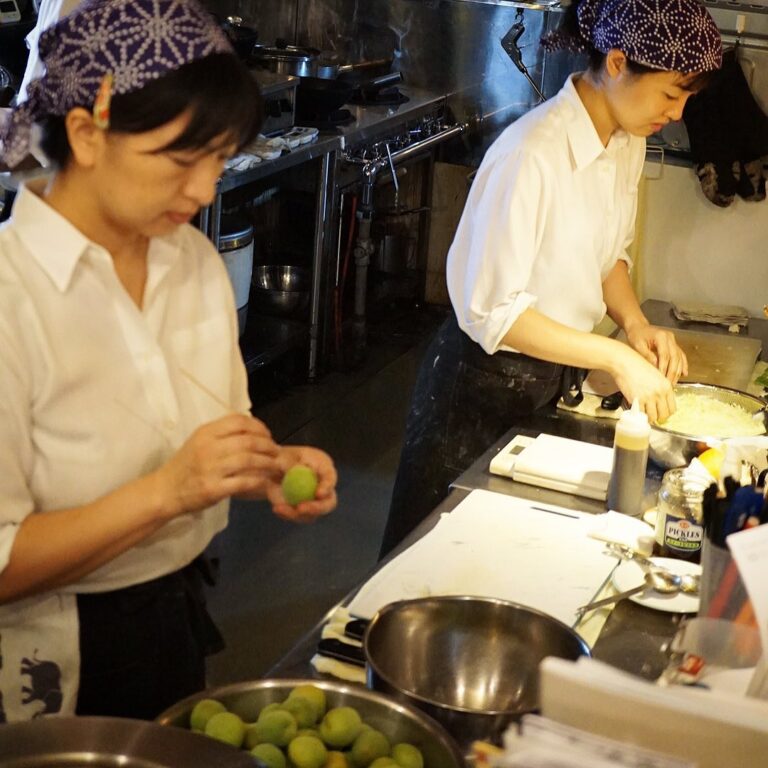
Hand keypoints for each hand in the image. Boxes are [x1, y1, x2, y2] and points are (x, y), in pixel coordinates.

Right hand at [154, 414, 280, 517]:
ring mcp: (211, 469)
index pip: (239, 421)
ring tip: (275, 465)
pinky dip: (259, 480)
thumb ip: (222, 434)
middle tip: (276, 451)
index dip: (259, 427)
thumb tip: (253, 431)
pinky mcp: (214, 489)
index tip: (267, 435)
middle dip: (268, 445)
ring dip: (267, 462)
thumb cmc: (186, 465)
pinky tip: (265, 480)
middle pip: (248, 440)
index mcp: (206, 432)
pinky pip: (244, 481)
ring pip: (249, 460)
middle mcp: (208, 448)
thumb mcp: (199, 441)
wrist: (165, 490)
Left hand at [266, 445, 337, 522]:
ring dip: (297, 514)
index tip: (318, 494)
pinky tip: (278, 509)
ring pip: (313, 514)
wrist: (273, 471)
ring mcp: (316, 501)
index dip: (327, 486)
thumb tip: (294, 471)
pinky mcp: (305, 510)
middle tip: (300, 509)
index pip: (330, 477)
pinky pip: (300, 517)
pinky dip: (288, 515)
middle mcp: (324, 486)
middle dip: (317, 508)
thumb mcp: (283, 457)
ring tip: (279, 508)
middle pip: (329, 502)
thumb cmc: (281, 458)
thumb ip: (289, 464)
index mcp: (323, 467)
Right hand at [611, 345, 675, 423]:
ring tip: (645, 414)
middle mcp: (659, 393)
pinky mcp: (636, 400)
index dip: (667, 413)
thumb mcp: (656, 375)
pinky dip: (639, 414)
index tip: (662, 412)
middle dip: (658, 417)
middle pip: (664, 415)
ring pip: (652, 417)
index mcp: (667, 386)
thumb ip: (661, 388)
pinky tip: (638, 410)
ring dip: (649, 417)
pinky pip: (641, 414)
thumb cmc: (638, 366)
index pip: (672, 408)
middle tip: (653, 415)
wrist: (625, 363)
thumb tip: (661, 402)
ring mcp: (648, 398)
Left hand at [625, 325, 687, 383]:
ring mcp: (673, 341)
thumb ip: (647, 355)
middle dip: (673, 372)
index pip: (665, 355)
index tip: (662, 378)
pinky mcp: (674, 344)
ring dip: (678, 371)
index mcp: (661, 337)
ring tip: (674, 382)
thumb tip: (655, 367)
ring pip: (679, 357)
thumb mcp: (637, 345)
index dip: (664, 367)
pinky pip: (681, 355)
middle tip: (669, 384)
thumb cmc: (636, 335)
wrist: (638, 327)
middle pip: (675, 357)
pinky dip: (683, 364)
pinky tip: (684, 373)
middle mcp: (670, 338)